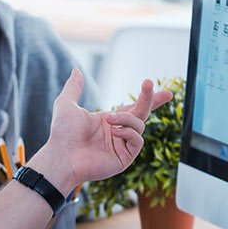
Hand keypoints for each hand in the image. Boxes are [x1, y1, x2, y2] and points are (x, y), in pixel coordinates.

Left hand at [29, 70, 171, 191]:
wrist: (62, 156)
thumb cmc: (62, 133)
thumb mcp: (67, 104)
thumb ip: (74, 87)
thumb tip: (76, 70)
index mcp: (108, 120)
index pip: (133, 107)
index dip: (149, 98)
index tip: (166, 91)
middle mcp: (118, 132)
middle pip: (142, 113)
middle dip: (151, 99)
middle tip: (153, 86)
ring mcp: (122, 146)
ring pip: (139, 125)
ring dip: (126, 119)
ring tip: (109, 120)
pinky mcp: (125, 158)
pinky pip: (138, 140)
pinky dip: (128, 132)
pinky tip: (114, 132)